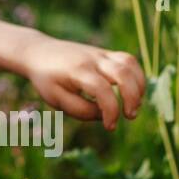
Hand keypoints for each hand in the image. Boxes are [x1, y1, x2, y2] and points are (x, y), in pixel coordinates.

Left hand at [18, 34, 144, 130]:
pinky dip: (137, 77)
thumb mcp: (55, 98)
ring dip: (139, 86)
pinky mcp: (105, 53)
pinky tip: (133, 93)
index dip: (111, 111)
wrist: (39, 52)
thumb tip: (104, 114)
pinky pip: (128, 60)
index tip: (110, 127)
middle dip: (132, 97)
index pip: (102, 89)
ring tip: (134, 105)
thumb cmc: (46, 79)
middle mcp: (92, 60)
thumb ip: (80, 110)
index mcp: (77, 71)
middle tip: (129, 116)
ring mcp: (100, 53)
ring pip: (129, 63)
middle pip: (122, 72)